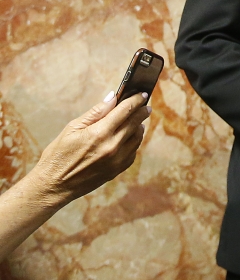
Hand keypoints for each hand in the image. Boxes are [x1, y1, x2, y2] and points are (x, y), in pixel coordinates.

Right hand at [29, 91, 150, 204]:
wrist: (54, 186)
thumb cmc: (58, 155)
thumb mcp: (72, 128)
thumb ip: (96, 112)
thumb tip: (113, 97)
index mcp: (99, 133)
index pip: (125, 110)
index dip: (136, 100)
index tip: (142, 93)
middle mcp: (112, 146)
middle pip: (135, 123)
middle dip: (142, 111)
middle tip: (145, 105)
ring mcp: (117, 160)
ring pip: (137, 137)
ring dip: (139, 126)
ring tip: (137, 120)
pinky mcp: (117, 170)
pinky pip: (133, 152)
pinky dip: (133, 142)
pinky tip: (129, 137)